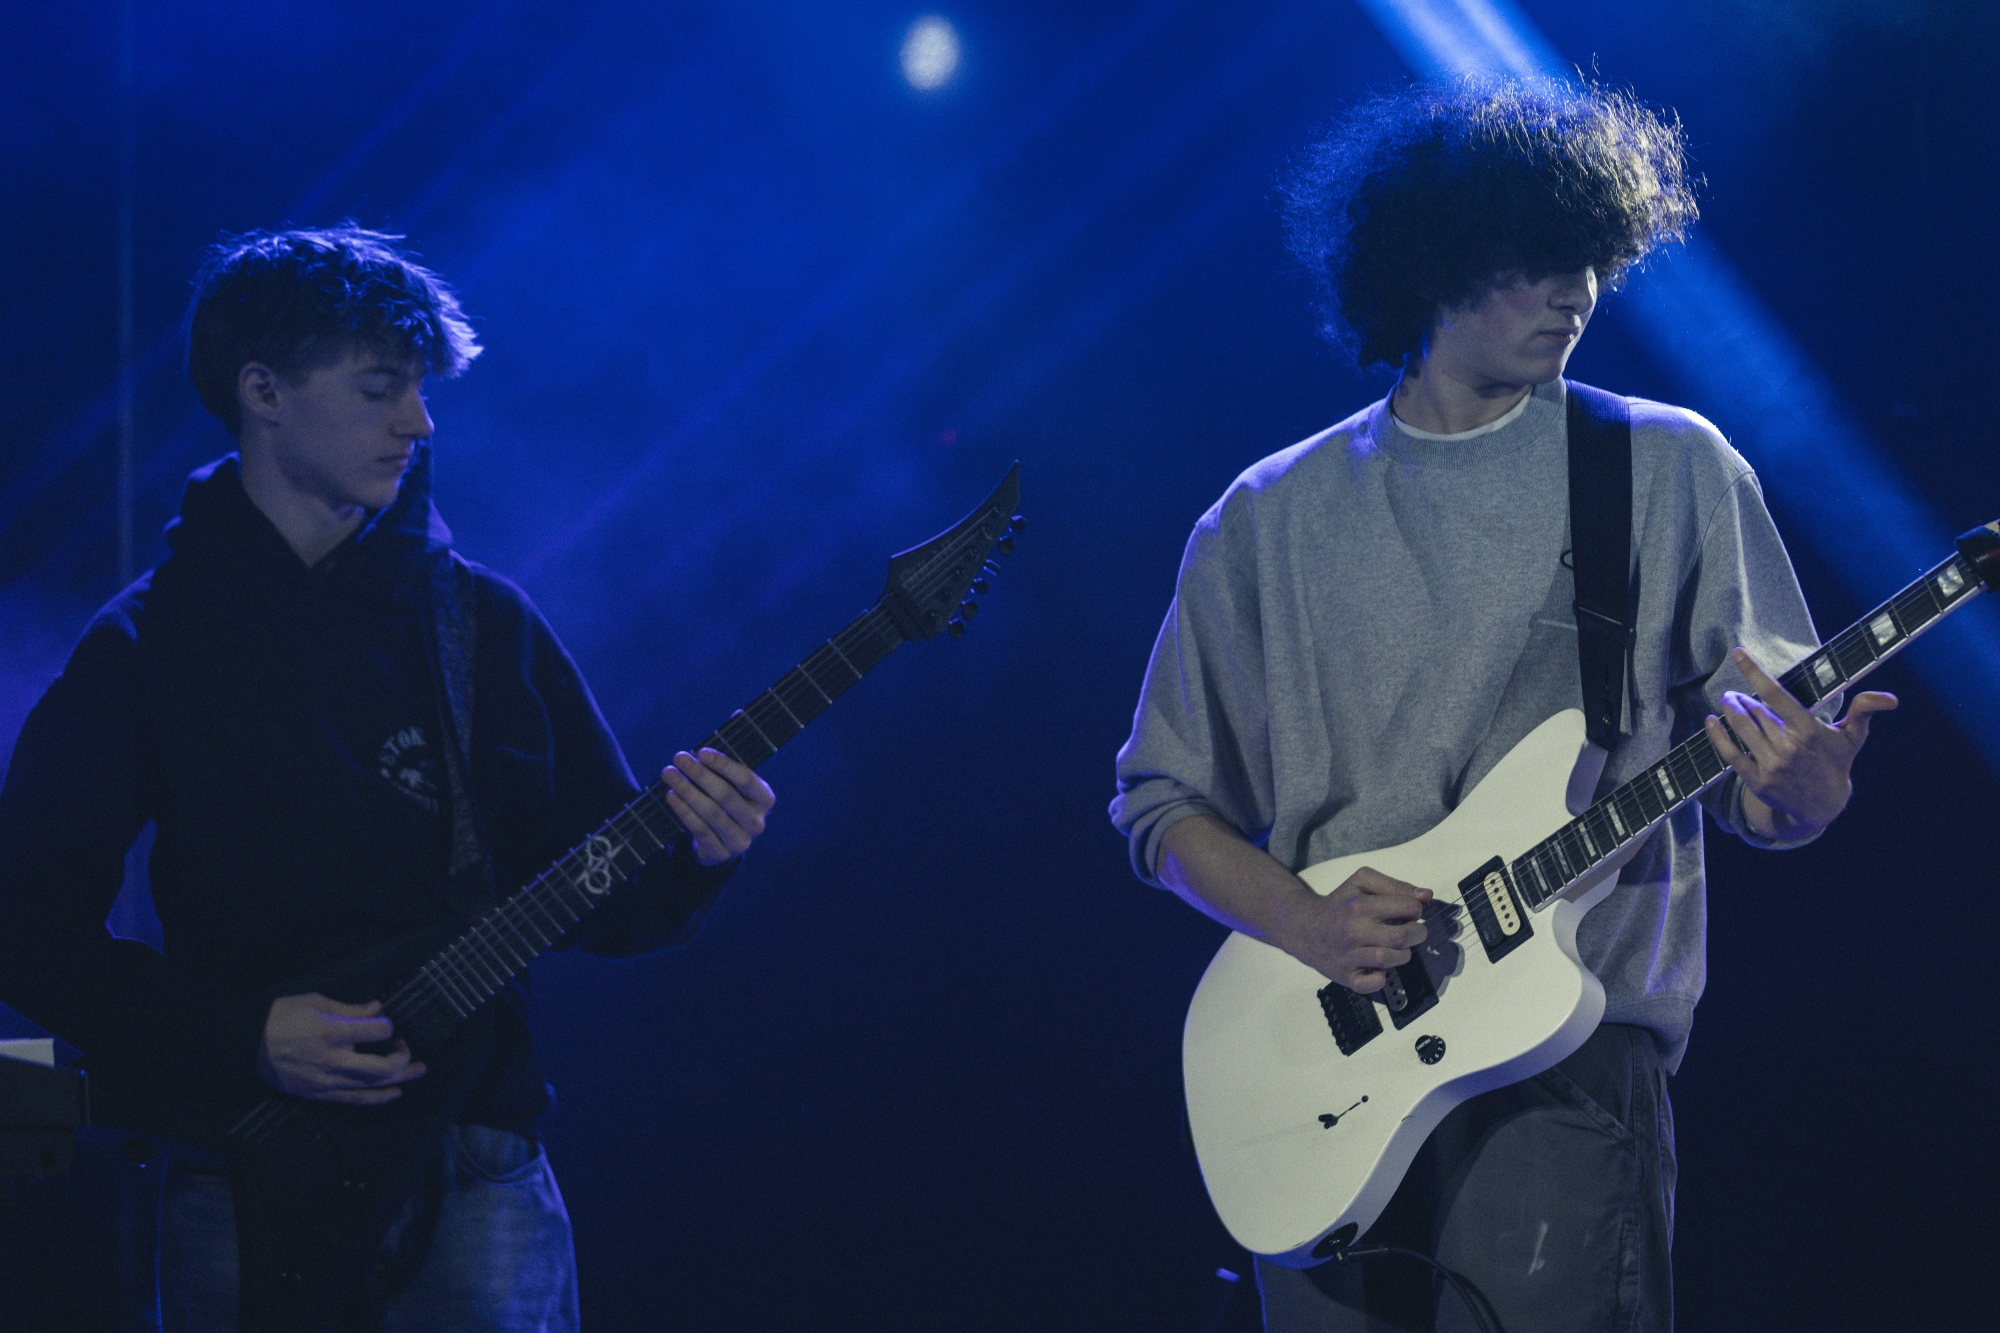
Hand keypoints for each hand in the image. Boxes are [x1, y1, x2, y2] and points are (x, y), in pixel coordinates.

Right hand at [258, 993, 425, 1104]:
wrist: (248, 1046)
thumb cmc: (281, 1018)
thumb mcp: (314, 1002)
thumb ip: (349, 1009)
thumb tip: (378, 1008)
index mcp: (332, 1032)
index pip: (378, 1031)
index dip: (389, 1026)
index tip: (387, 1024)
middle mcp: (334, 1060)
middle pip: (382, 1066)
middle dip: (402, 1056)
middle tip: (406, 1046)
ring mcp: (328, 1081)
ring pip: (373, 1085)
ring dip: (401, 1077)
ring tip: (420, 1070)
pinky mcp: (321, 1094)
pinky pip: (356, 1100)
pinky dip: (378, 1098)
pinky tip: (396, 1092)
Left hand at [660, 747, 775, 864]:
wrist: (722, 841)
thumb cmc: (726, 804)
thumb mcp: (733, 787)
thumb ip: (722, 772)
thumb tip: (698, 756)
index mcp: (765, 800)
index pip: (746, 779)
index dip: (723, 765)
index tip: (701, 752)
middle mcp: (757, 822)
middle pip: (726, 794)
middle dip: (700, 774)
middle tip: (679, 758)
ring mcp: (741, 841)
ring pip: (711, 812)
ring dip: (687, 790)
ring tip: (669, 774)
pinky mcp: (721, 853)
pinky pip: (700, 829)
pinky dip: (684, 811)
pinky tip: (671, 796)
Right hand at [1274, 866, 1430, 993]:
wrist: (1305, 928)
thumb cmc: (1339, 905)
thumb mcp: (1361, 882)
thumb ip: (1394, 885)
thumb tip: (1426, 895)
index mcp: (1359, 905)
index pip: (1408, 907)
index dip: (1415, 909)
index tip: (1409, 912)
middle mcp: (1353, 930)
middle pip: (1403, 936)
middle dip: (1418, 933)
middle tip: (1413, 931)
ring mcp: (1349, 955)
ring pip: (1391, 959)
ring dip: (1403, 954)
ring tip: (1397, 947)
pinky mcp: (1346, 976)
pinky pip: (1371, 984)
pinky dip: (1380, 979)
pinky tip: (1379, 969)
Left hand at [1704, 647, 1896, 839]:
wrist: (1821, 805)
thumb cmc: (1835, 762)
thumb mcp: (1852, 737)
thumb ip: (1864, 712)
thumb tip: (1890, 699)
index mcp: (1809, 731)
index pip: (1776, 694)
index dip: (1754, 672)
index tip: (1738, 653)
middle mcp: (1788, 748)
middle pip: (1755, 711)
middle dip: (1743, 698)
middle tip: (1737, 693)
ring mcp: (1771, 765)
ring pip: (1741, 728)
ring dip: (1730, 710)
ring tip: (1728, 701)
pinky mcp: (1756, 781)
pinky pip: (1729, 754)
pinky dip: (1716, 735)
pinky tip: (1710, 721)